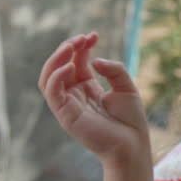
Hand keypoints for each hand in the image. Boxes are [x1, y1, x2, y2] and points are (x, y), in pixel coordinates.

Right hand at [38, 32, 149, 166]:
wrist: (132, 145)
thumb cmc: (130, 120)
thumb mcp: (127, 87)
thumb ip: (114, 70)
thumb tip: (94, 60)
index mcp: (87, 87)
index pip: (76, 60)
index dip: (81, 46)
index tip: (93, 35)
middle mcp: (74, 94)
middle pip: (59, 66)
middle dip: (67, 48)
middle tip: (82, 38)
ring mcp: (67, 104)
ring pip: (48, 77)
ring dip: (57, 58)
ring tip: (71, 45)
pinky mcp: (65, 114)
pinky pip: (52, 92)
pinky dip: (57, 76)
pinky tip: (71, 65)